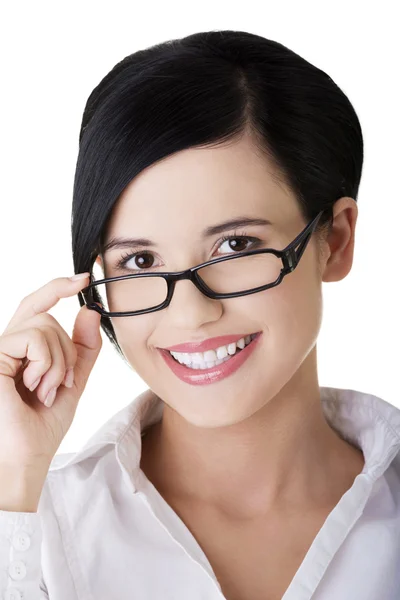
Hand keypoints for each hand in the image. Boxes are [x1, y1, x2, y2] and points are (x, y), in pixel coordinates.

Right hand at [0, 274, 101, 473]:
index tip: (85, 276)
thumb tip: (89, 310)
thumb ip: (81, 348)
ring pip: (44, 326)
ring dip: (58, 362)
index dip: (57, 287)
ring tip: (45, 391)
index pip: (36, 307)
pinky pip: (33, 337)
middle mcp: (5, 345)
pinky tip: (35, 387)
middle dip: (67, 349)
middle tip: (62, 383)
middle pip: (46, 317)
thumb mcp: (71, 381)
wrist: (25, 458)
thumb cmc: (41, 427)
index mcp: (20, 350)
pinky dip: (46, 363)